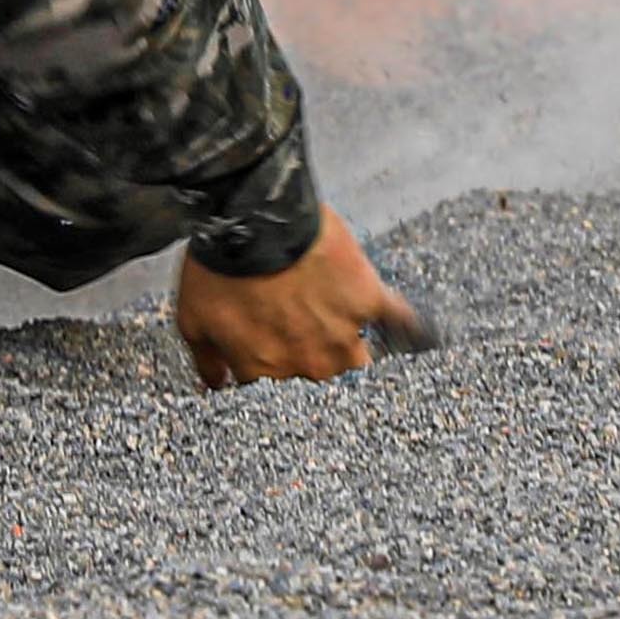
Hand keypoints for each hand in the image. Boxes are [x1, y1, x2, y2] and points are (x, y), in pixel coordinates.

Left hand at [172, 212, 431, 387]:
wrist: (251, 219)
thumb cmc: (218, 267)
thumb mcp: (194, 318)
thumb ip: (208, 360)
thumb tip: (215, 387)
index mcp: (265, 373)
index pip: (275, 399)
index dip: (276, 382)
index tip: (277, 368)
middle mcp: (309, 365)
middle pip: (321, 382)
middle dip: (315, 369)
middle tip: (308, 344)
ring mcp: (343, 335)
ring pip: (357, 362)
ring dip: (352, 353)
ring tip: (348, 337)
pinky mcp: (368, 301)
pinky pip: (399, 322)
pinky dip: (411, 329)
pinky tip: (425, 337)